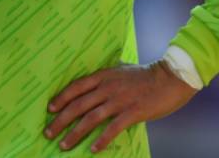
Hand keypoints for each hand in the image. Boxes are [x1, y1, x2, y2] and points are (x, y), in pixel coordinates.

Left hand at [45, 60, 197, 151]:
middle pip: (77, 105)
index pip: (75, 88)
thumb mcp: (121, 69)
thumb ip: (106, 77)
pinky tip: (92, 149)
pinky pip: (112, 128)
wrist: (170, 77)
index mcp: (102, 76)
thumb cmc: (146, 74)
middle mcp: (107, 87)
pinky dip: (101, 140)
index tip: (50, 110)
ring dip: (74, 133)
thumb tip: (95, 82)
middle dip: (60, 121)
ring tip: (63, 145)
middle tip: (48, 133)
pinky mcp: (132, 112)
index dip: (61, 99)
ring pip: (90, 119)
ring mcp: (119, 100)